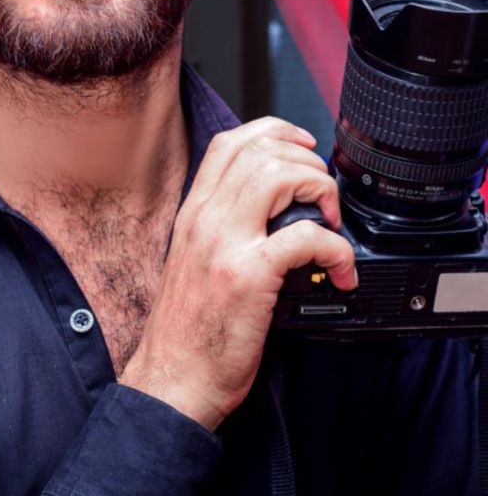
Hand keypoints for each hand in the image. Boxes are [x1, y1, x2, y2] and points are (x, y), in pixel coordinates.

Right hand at [120, 117, 356, 430]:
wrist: (172, 380)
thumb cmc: (189, 329)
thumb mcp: (195, 260)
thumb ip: (224, 227)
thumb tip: (271, 209)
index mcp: (194, 212)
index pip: (231, 142)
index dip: (275, 132)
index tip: (304, 148)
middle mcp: (205, 218)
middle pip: (261, 149)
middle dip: (308, 161)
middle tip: (325, 195)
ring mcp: (224, 244)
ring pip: (280, 176)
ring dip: (321, 190)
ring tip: (332, 222)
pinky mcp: (248, 276)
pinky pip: (306, 236)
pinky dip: (337, 248)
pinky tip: (341, 270)